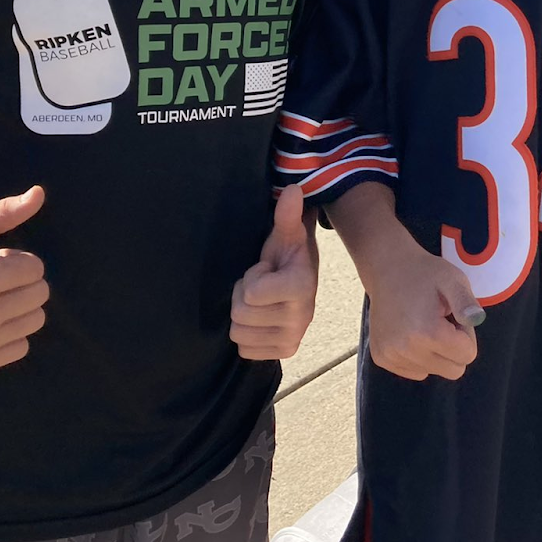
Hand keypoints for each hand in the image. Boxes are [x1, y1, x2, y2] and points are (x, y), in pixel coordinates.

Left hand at [230, 185, 318, 359]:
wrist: (302, 278)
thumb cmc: (288, 254)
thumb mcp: (286, 233)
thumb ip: (287, 214)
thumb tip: (292, 189)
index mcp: (302, 287)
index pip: (250, 294)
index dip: (251, 277)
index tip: (267, 269)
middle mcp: (302, 317)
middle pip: (240, 314)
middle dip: (243, 296)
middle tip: (261, 285)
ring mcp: (294, 338)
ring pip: (239, 334)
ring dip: (243, 315)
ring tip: (260, 302)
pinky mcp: (285, 352)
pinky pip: (245, 351)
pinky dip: (247, 336)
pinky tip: (261, 319)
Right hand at [364, 240, 482, 381]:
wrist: (388, 269)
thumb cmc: (425, 274)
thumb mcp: (453, 279)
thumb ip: (467, 301)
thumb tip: (476, 319)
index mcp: (427, 331)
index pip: (468, 355)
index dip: (466, 334)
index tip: (453, 315)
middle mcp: (406, 349)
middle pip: (453, 370)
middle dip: (453, 348)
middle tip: (442, 321)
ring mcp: (391, 356)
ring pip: (433, 371)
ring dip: (435, 352)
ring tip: (425, 323)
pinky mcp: (381, 358)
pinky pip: (415, 372)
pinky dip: (419, 357)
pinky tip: (411, 332)